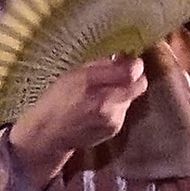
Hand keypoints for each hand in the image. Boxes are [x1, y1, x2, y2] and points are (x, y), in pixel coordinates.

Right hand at [4, 53, 149, 179]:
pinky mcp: (114, 128)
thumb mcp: (74, 73)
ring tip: (104, 94)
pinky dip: (117, 106)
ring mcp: (111, 117)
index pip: (130, 72)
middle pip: (140, 85)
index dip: (135, 64)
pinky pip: (124, 110)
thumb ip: (101, 64)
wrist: (49, 134)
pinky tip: (100, 109)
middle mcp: (104, 101)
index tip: (133, 62)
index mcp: (90, 82)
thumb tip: (125, 56)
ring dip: (124, 92)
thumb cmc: (58, 99)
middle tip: (126, 74)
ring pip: (132, 97)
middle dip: (136, 78)